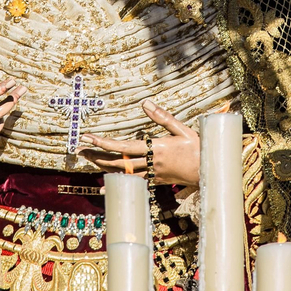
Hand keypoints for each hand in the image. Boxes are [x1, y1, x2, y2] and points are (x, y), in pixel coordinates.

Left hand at [80, 101, 199, 186]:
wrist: (211, 173)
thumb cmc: (199, 149)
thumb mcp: (183, 129)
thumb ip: (163, 117)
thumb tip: (145, 102)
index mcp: (155, 148)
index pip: (123, 146)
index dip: (104, 142)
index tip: (88, 136)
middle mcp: (151, 163)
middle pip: (117, 162)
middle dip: (97, 154)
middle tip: (80, 148)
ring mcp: (152, 174)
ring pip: (122, 173)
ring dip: (103, 166)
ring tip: (88, 159)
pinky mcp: (156, 180)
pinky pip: (133, 183)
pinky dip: (117, 184)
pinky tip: (105, 187)